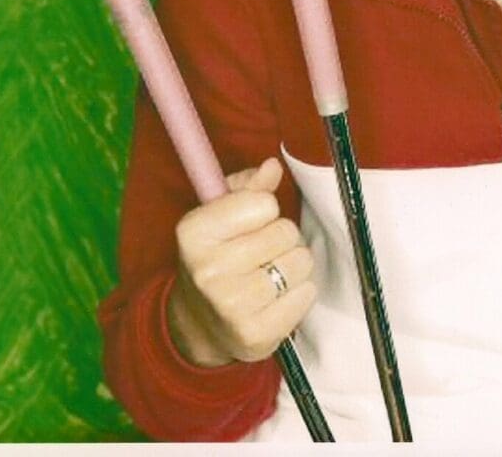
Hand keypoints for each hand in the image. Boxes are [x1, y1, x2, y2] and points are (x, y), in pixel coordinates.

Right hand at [166, 157, 315, 367]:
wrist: (198, 324)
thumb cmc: (217, 257)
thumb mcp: (219, 216)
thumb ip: (248, 187)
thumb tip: (273, 166)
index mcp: (194, 232)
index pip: (264, 203)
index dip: (265, 210)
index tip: (249, 225)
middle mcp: (207, 270)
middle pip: (286, 232)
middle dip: (282, 238)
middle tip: (262, 253)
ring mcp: (231, 306)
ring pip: (301, 262)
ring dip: (294, 266)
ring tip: (271, 275)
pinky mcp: (255, 335)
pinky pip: (307, 295)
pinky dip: (300, 294)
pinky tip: (276, 299)